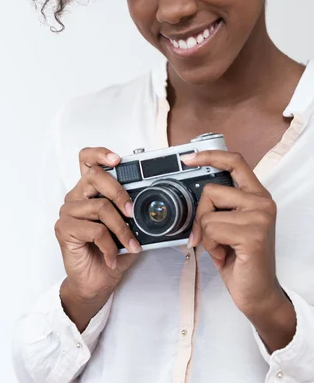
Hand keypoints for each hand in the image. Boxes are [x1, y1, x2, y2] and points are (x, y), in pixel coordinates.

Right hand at [55, 147, 140, 301]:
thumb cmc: (110, 253)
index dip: (100, 154)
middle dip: (119, 192)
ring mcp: (68, 212)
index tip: (117, 159)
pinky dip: (110, 245)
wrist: (95, 283)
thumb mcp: (127, 228)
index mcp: (89, 190)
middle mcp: (76, 197)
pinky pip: (94, 230)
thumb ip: (133, 212)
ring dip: (121, 229)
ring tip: (130, 244)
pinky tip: (112, 256)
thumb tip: (155, 205)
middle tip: (132, 212)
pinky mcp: (64, 229)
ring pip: (100, 207)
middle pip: (95, 177)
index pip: (87, 160)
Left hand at [182, 150, 286, 319]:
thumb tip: (192, 191)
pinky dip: (210, 245)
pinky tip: (224, 255)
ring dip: (205, 235)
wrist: (257, 293)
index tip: (188, 157)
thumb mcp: (229, 224)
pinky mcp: (253, 234)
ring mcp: (260, 217)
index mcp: (257, 195)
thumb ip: (219, 205)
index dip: (210, 155)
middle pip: (210, 190)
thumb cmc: (240, 259)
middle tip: (210, 236)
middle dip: (200, 215)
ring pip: (207, 213)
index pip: (235, 162)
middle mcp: (262, 202)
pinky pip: (211, 230)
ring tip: (222, 247)